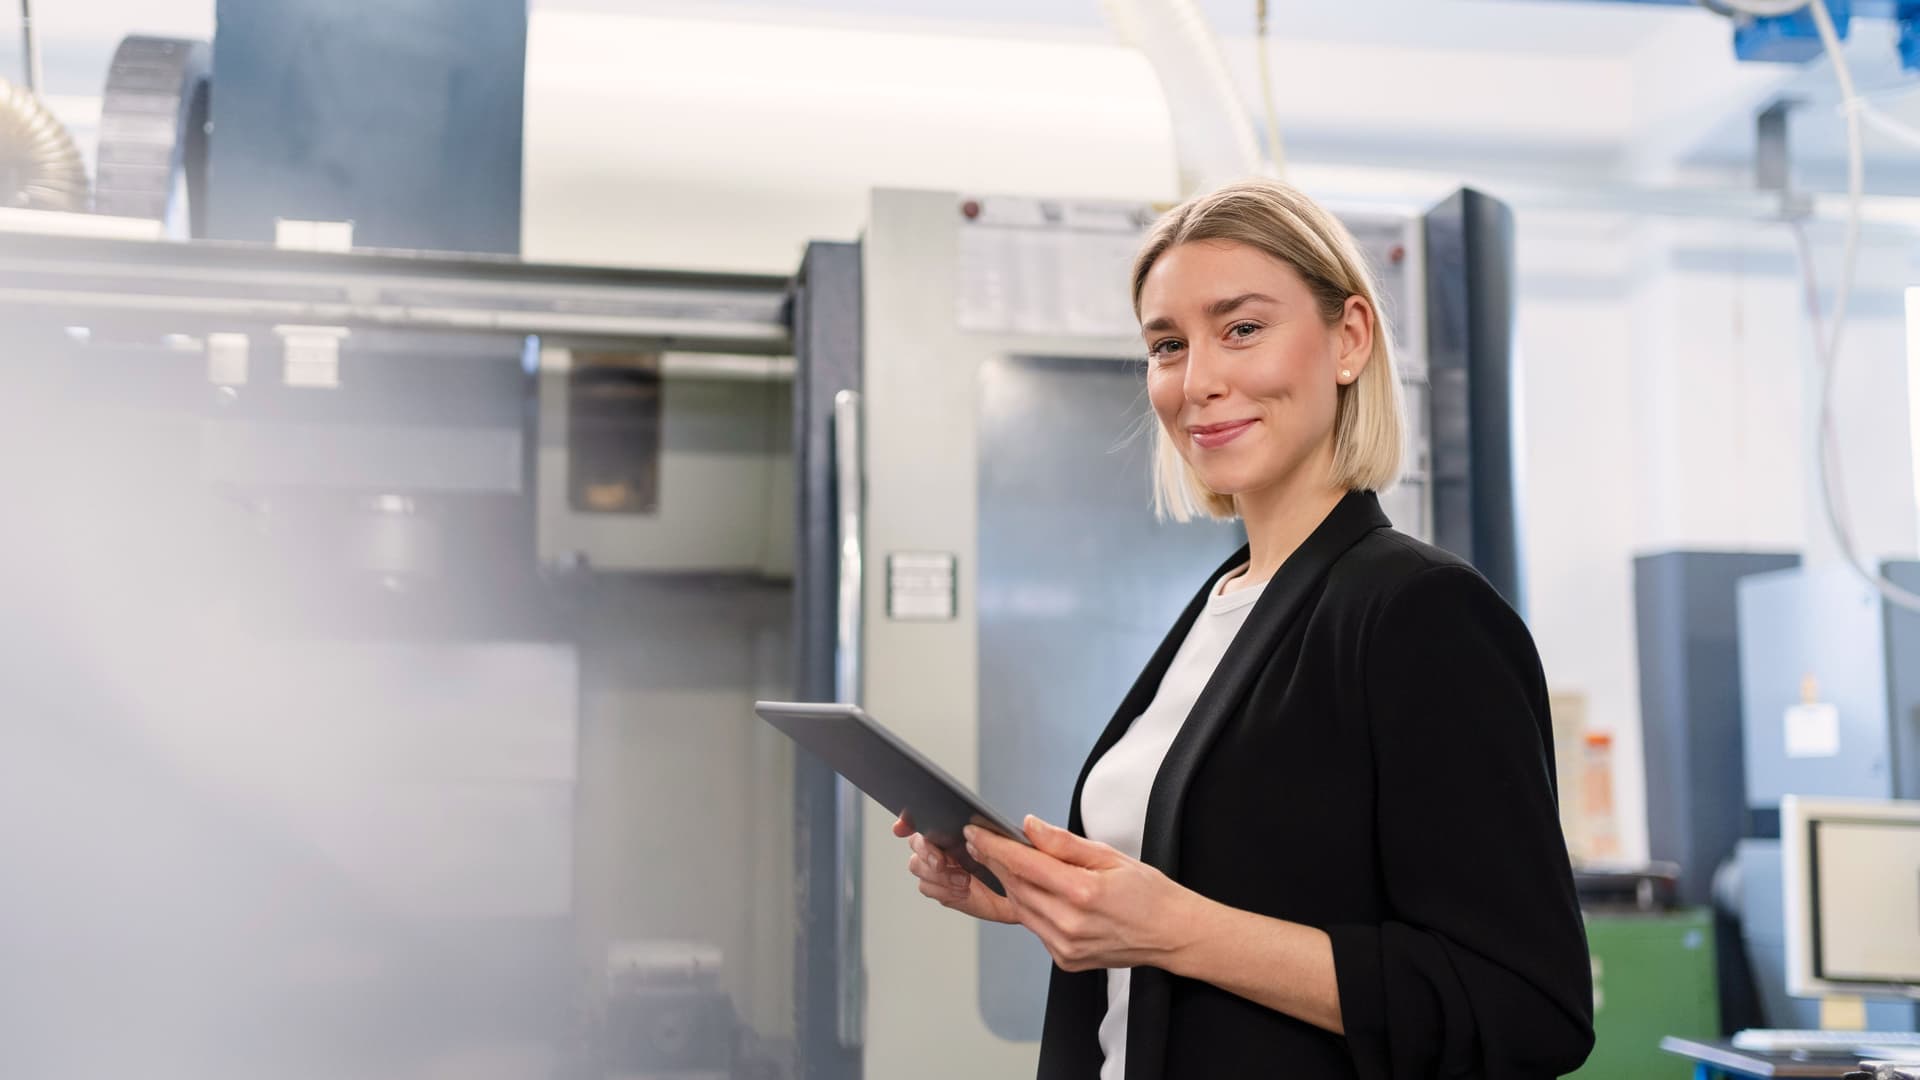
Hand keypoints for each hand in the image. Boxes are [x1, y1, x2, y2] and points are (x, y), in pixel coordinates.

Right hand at [893, 812, 1017, 923]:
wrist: (1026, 899)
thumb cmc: (1020, 868)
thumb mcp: (1014, 848)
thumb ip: (995, 837)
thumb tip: (972, 830)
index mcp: (959, 829)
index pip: (926, 818)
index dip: (908, 820)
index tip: (902, 827)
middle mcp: (945, 845)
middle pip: (916, 843)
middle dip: (927, 852)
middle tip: (944, 862)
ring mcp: (940, 869)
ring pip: (917, 866)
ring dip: (938, 875)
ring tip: (964, 882)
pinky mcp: (941, 889)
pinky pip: (928, 887)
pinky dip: (943, 890)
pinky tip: (962, 891)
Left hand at [963, 815, 1198, 972]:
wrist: (1172, 934)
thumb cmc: (1149, 894)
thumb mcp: (1110, 856)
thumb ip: (1064, 843)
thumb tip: (1030, 826)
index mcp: (1082, 893)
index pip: (1024, 864)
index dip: (995, 846)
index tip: (977, 833)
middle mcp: (1070, 924)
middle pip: (1016, 886)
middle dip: (995, 862)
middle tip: (981, 843)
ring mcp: (1065, 946)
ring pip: (1020, 909)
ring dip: (1008, 884)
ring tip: (1002, 863)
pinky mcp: (1064, 960)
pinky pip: (1034, 928)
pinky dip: (1027, 907)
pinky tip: (1031, 891)